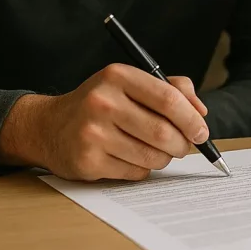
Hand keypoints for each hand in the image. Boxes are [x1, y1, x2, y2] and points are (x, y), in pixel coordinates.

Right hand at [0, 63, 209, 180]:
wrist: (48, 127)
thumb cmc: (100, 104)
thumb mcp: (130, 83)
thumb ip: (170, 89)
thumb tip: (200, 112)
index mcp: (117, 76)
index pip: (168, 99)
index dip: (191, 119)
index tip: (202, 131)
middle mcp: (102, 102)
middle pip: (163, 132)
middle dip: (182, 144)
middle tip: (185, 146)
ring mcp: (92, 134)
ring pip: (152, 157)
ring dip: (164, 158)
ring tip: (157, 151)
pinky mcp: (87, 162)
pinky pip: (135, 173)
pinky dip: (142, 169)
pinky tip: (130, 157)